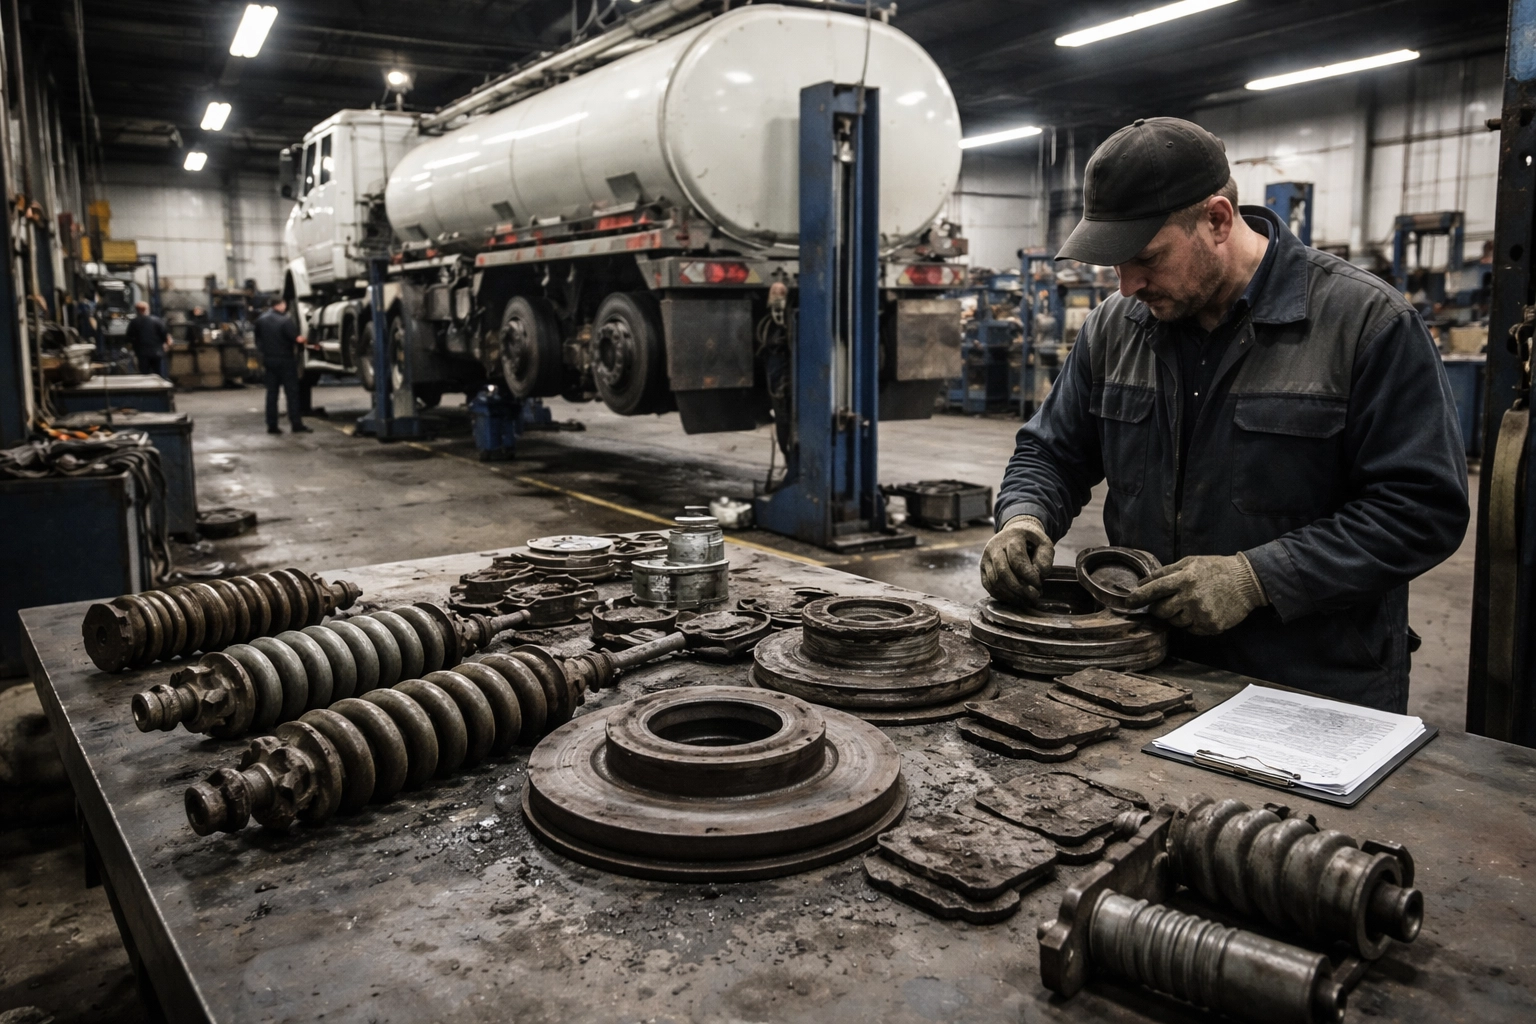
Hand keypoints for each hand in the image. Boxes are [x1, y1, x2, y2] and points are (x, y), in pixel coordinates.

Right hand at [981, 515, 1054, 605]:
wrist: (1014, 533)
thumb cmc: (1031, 541)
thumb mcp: (1044, 543)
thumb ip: (1045, 558)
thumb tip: (1040, 575)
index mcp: (1012, 537)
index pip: (1017, 559)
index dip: (1028, 575)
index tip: (1039, 585)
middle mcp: (995, 546)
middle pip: (1003, 572)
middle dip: (1019, 588)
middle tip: (1033, 597)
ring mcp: (986, 557)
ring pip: (994, 581)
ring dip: (1011, 594)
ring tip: (1025, 599)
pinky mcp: (982, 567)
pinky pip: (988, 585)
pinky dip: (1001, 595)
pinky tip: (1014, 598)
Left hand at [1125, 553, 1266, 635]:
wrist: (1247, 581)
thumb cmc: (1216, 569)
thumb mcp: (1190, 562)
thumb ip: (1165, 572)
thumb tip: (1142, 583)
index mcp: (1185, 579)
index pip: (1154, 590)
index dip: (1138, 597)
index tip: (1129, 602)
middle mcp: (1191, 597)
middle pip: (1161, 611)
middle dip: (1158, 608)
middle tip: (1166, 602)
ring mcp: (1201, 614)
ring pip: (1175, 622)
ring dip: (1176, 615)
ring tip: (1189, 604)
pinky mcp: (1210, 626)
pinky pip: (1190, 629)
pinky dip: (1190, 622)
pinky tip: (1200, 611)